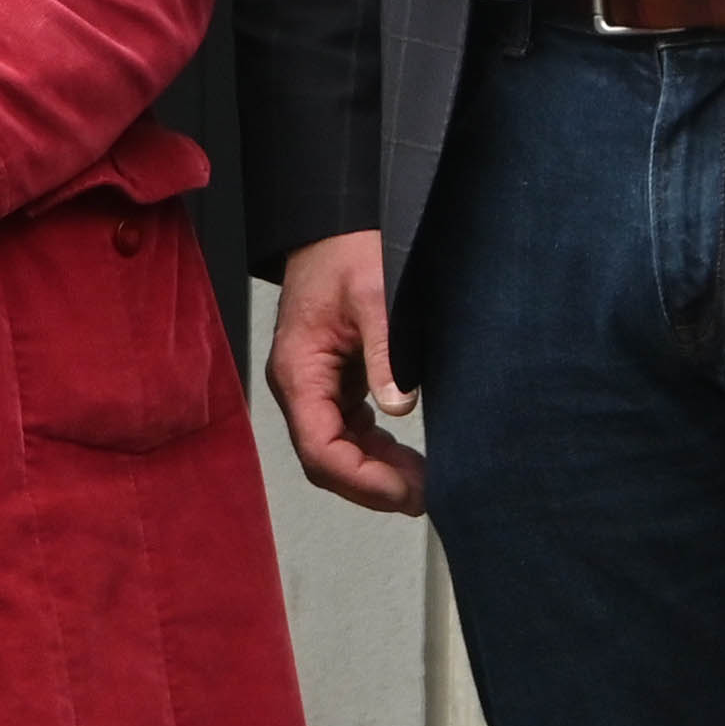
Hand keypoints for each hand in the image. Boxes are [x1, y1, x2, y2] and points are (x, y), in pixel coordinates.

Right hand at [266, 229, 423, 515]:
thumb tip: (400, 407)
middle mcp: (299, 386)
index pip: (320, 449)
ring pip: (336, 450)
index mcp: (299, 371)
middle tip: (425, 496)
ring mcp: (314, 386)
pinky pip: (346, 432)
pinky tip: (406, 456)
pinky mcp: (332, 382)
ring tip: (424, 482)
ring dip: (376, 472)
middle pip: (325, 460)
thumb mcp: (375, 297)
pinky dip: (374, 451)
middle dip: (372, 485)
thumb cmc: (347, 254)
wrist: (333, 228)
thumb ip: (385, 353)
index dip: (362, 479)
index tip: (406, 492)